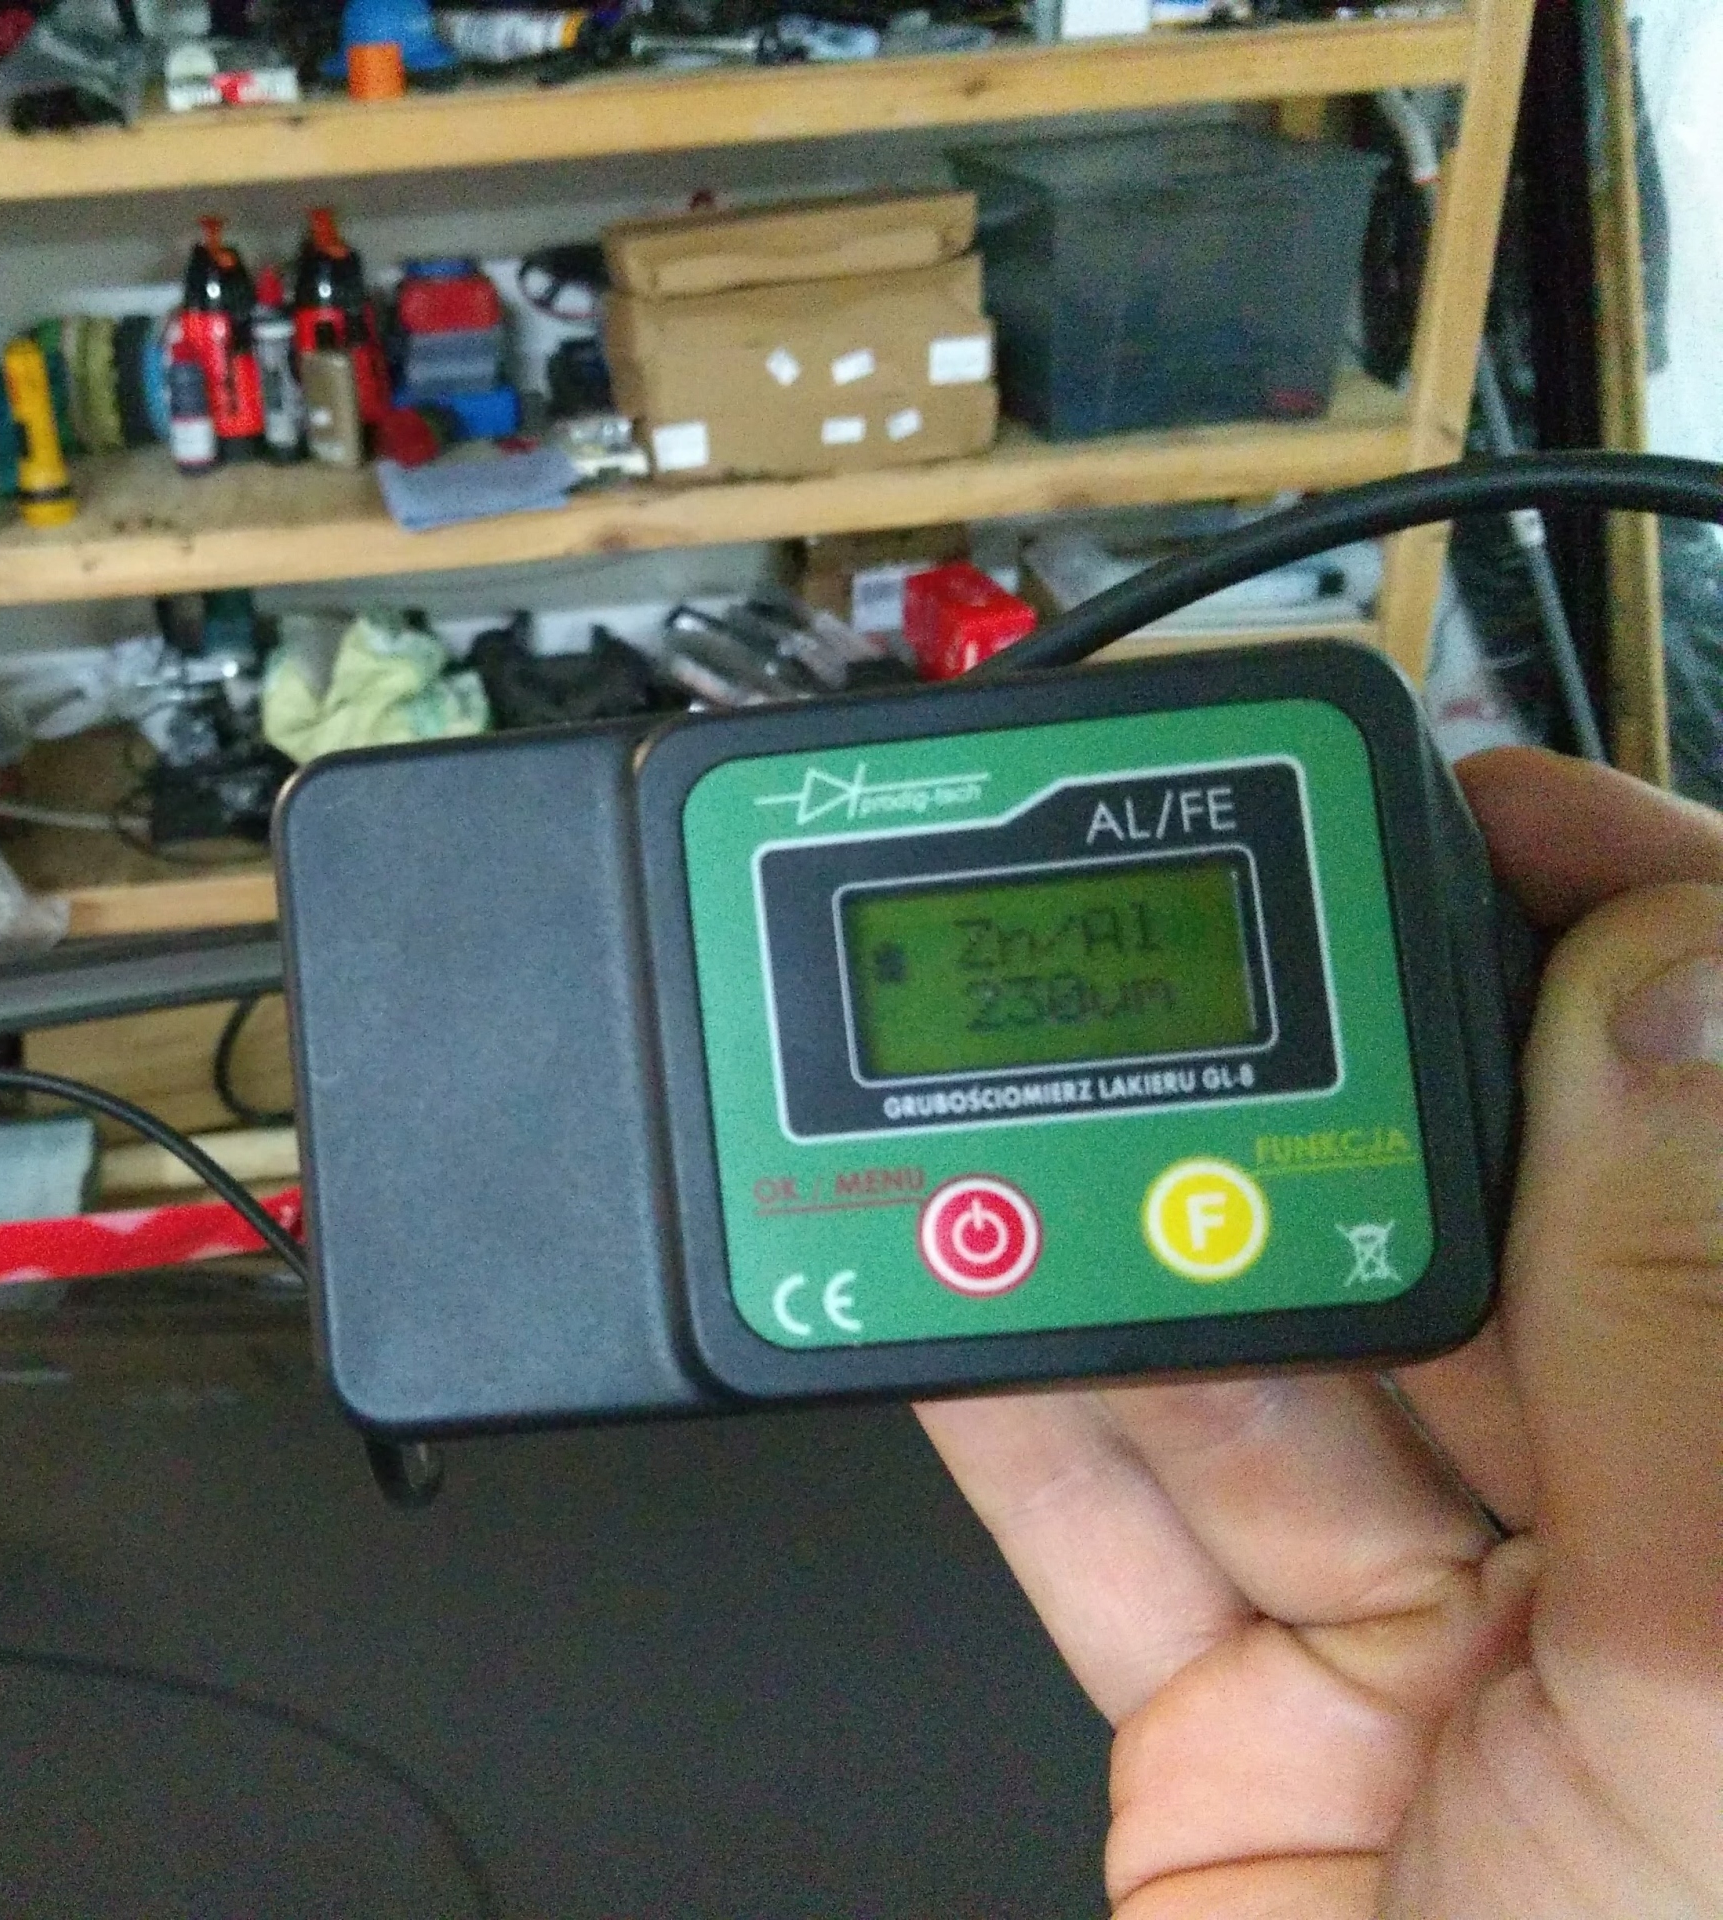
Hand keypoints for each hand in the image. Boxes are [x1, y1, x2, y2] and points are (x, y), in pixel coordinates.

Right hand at [918, 746, 1722, 1914]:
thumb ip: (1690, 1345)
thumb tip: (1663, 996)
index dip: (1630, 929)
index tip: (1470, 803)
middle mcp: (1665, 1550)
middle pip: (1475, 1222)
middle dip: (1301, 1086)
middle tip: (1158, 954)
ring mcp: (1453, 1647)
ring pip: (1256, 1351)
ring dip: (1103, 1229)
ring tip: (982, 1100)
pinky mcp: (1248, 1726)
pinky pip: (1107, 1512)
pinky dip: (994, 1393)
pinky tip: (921, 1270)